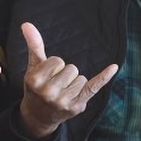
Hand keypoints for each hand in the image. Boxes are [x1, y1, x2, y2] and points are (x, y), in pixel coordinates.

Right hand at [17, 21, 118, 139]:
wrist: (38, 116)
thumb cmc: (37, 87)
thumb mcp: (33, 67)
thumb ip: (34, 45)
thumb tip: (27, 24)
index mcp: (35, 80)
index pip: (57, 60)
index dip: (54, 66)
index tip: (48, 78)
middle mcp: (48, 92)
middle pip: (71, 68)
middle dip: (65, 75)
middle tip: (55, 87)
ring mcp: (63, 101)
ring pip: (81, 78)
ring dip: (74, 83)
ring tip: (62, 93)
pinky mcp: (77, 106)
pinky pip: (94, 86)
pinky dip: (104, 77)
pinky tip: (113, 67)